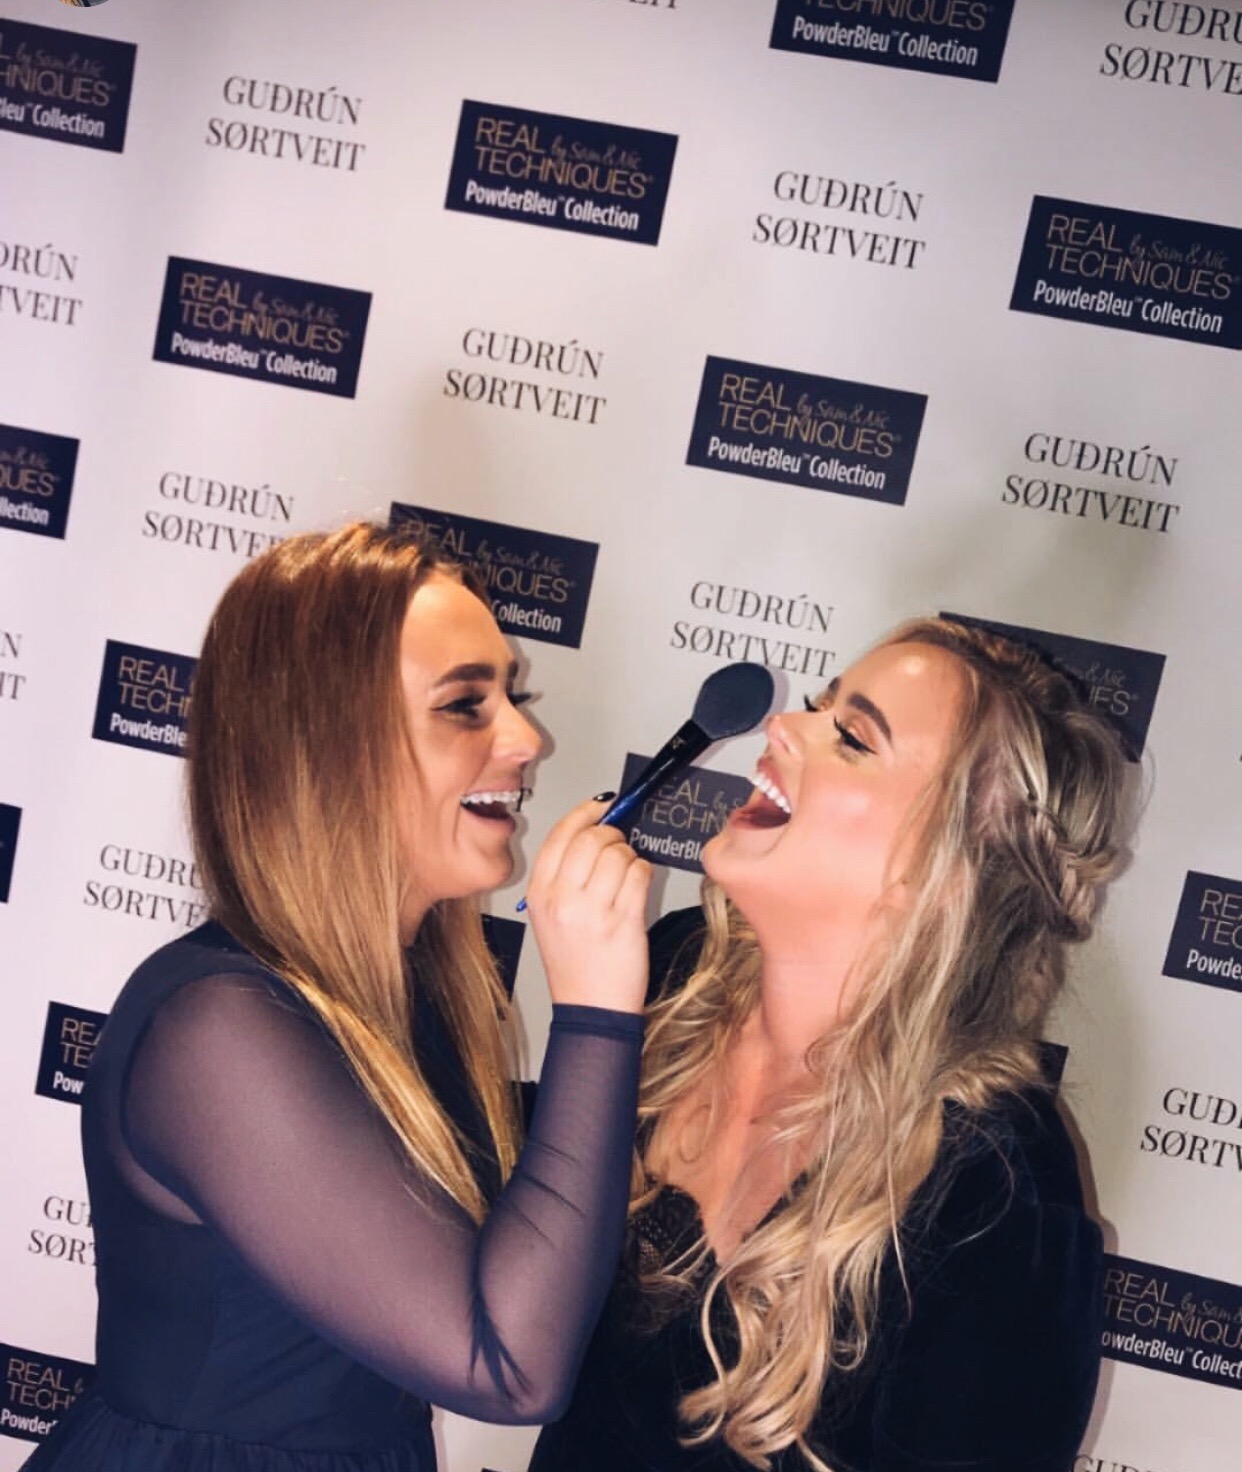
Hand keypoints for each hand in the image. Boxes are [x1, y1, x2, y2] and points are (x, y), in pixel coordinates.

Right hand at [525, 798, 650, 1013]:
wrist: (590, 1009)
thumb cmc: (574, 963)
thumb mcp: (550, 916)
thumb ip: (565, 875)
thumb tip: (593, 833)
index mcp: (540, 894)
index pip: (560, 835)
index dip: (584, 813)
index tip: (600, 805)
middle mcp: (563, 899)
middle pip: (591, 839)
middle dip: (612, 835)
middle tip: (619, 845)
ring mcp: (593, 910)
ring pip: (618, 854)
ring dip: (630, 855)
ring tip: (628, 872)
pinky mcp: (623, 921)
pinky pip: (639, 874)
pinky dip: (644, 871)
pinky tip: (638, 884)